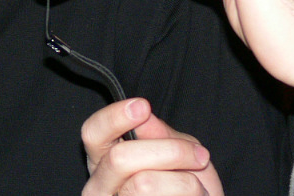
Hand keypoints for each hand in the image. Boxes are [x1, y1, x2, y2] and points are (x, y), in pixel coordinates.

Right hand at [82, 98, 221, 195]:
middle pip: (120, 158)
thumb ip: (162, 135)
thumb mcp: (180, 156)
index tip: (142, 106)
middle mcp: (99, 186)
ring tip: (196, 190)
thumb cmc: (187, 189)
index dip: (113, 117)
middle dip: (170, 151)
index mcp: (104, 160)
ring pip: (145, 183)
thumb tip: (144, 117)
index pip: (93, 133)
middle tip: (200, 155)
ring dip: (186, 183)